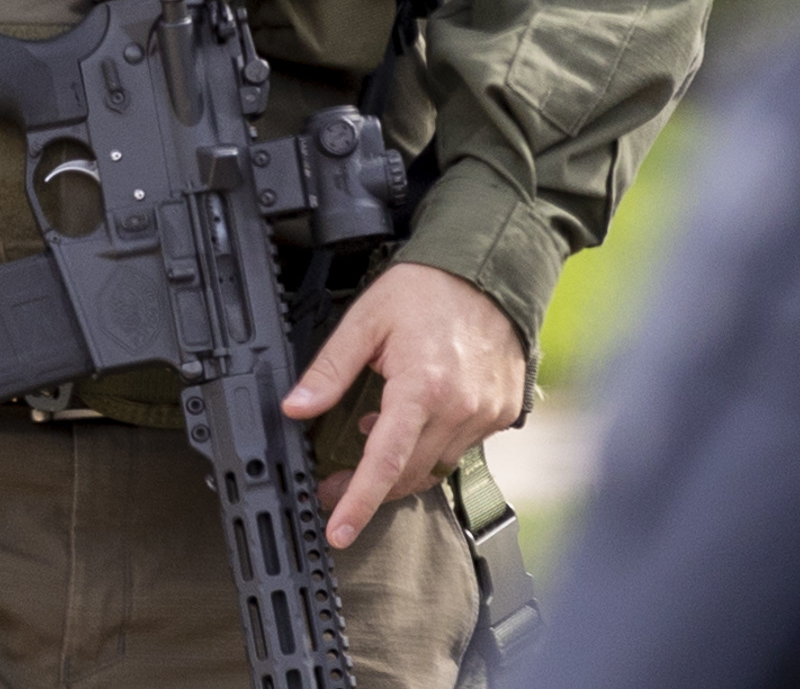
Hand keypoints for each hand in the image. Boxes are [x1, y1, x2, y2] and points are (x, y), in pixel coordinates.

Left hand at [283, 261, 527, 550]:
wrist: (491, 268)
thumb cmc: (429, 288)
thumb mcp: (367, 319)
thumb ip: (330, 369)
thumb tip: (296, 407)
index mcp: (422, 387)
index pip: (384, 463)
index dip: (358, 502)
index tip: (338, 530)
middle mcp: (459, 408)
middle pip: (408, 475)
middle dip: (369, 491)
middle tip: (334, 486)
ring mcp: (486, 414)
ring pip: (436, 467)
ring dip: (401, 468)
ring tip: (372, 444)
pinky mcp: (502, 412)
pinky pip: (462, 448)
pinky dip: (433, 446)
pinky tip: (414, 424)